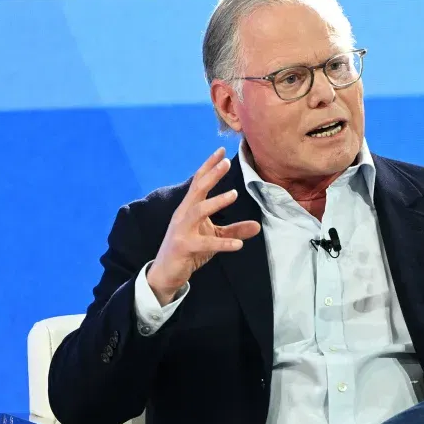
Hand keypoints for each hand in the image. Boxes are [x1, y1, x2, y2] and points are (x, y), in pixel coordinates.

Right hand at [146, 147, 260, 304]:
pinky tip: (239, 245)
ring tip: (234, 194)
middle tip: (226, 162)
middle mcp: (183, 215)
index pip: (198, 182)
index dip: (209, 166)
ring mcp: (182, 230)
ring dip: (216, 202)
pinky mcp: (184, 247)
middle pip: (197, 190)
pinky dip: (223, 244)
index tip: (221, 150)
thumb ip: (234, 231)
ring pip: (198, 211)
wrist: (166, 272)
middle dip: (211, 175)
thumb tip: (257, 226)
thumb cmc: (189, 250)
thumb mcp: (213, 238)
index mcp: (189, 208)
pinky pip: (205, 244)